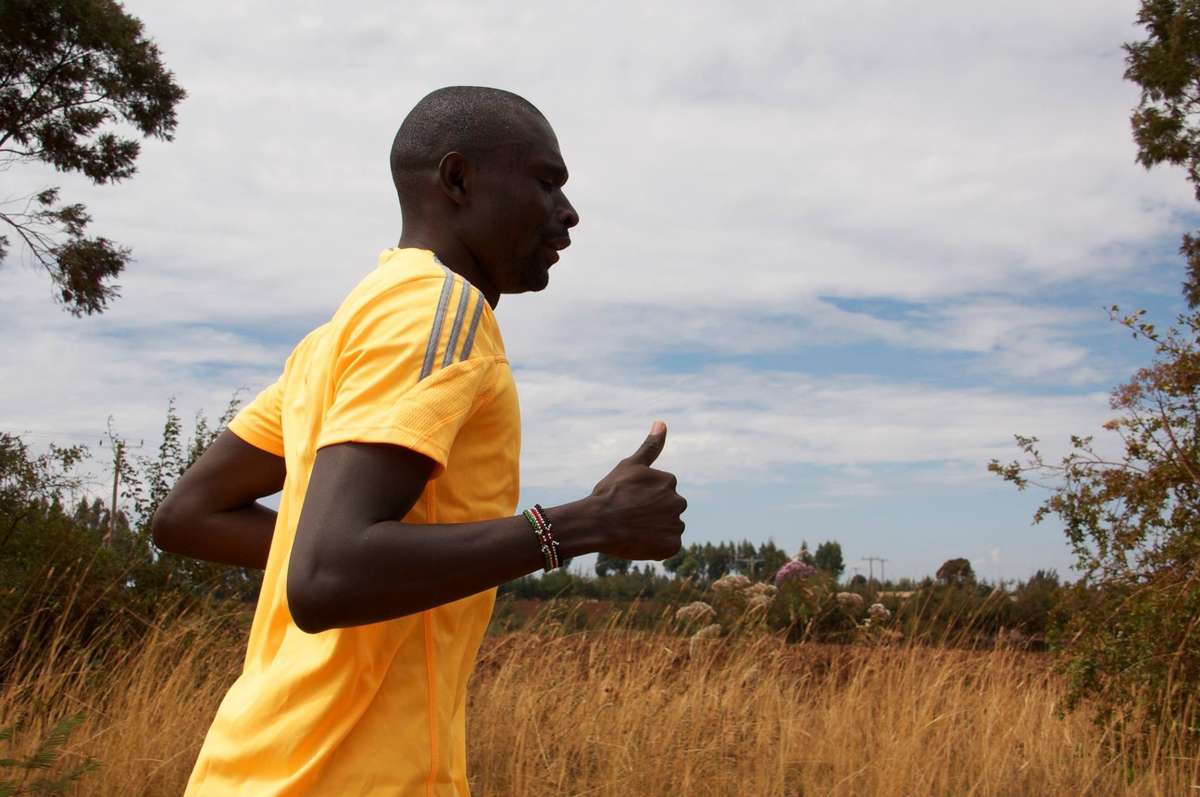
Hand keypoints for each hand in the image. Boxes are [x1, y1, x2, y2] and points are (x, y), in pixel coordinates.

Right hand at [588, 421, 686, 560]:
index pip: (661, 492)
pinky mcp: (672, 546)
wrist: (597, 522)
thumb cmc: (610, 492)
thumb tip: (662, 423)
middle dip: (653, 514)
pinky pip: (668, 547)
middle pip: (667, 510)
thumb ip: (650, 446)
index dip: (643, 498)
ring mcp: (676, 525)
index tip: (629, 500)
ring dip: (655, 531)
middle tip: (630, 517)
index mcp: (670, 481)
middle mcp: (678, 502)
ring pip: (668, 528)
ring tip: (633, 530)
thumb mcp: (629, 465)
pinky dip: (657, 547)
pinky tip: (639, 542)